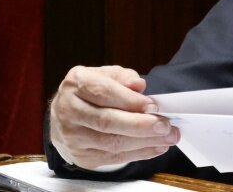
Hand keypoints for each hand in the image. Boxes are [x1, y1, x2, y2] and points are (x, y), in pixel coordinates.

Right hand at [49, 65, 179, 169]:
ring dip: (145, 141)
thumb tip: (138, 85)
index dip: (130, 101)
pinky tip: (156, 146)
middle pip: (107, 121)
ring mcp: (74, 137)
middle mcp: (70, 111)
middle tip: (165, 124)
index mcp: (76, 85)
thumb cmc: (90, 92)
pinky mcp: (82, 156)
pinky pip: (114, 158)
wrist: (65, 116)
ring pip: (112, 143)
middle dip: (140, 125)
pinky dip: (139, 153)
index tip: (153, 106)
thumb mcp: (106, 75)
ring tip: (168, 136)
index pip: (103, 93)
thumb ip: (123, 78)